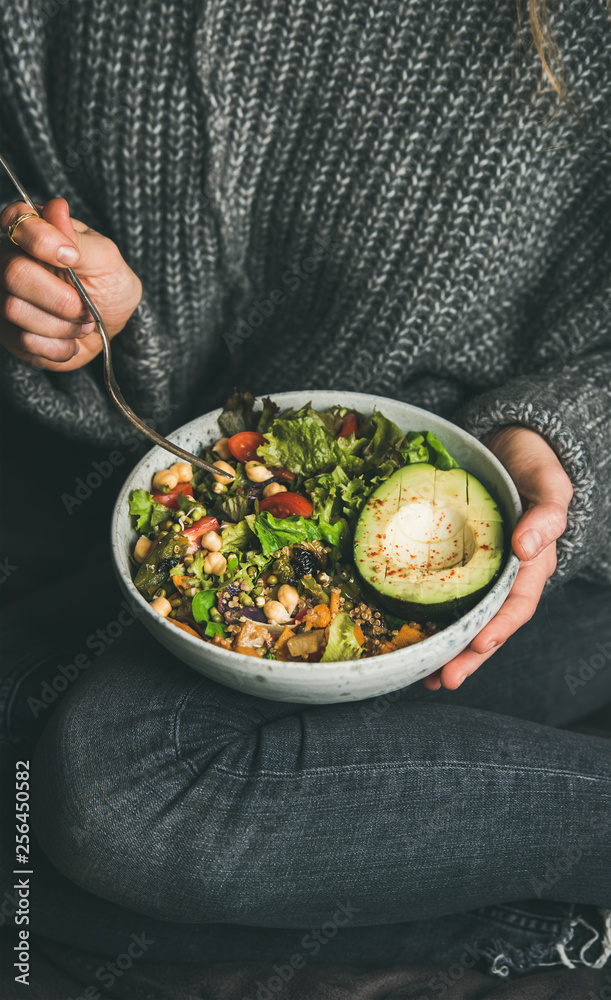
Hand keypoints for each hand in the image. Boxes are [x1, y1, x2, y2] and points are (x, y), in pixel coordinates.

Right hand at [0, 198, 140, 370]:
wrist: (109, 328)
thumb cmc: (109, 286)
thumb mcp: (107, 260)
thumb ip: (80, 240)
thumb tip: (56, 209)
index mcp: (36, 232)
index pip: (17, 219)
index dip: (42, 240)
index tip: (72, 258)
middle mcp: (11, 259)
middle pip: (13, 273)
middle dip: (61, 298)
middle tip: (86, 307)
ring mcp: (4, 295)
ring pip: (15, 309)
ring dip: (62, 325)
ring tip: (81, 324)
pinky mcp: (7, 331)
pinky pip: (22, 340)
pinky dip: (57, 346)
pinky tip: (70, 341)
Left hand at [422, 425, 572, 690]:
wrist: (511, 446)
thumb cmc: (534, 465)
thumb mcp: (549, 482)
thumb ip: (547, 512)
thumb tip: (529, 545)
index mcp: (532, 563)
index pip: (518, 603)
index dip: (500, 627)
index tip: (480, 645)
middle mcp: (506, 574)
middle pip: (489, 623)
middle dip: (468, 655)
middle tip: (443, 679)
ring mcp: (480, 571)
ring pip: (466, 618)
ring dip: (448, 648)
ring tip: (424, 676)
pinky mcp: (454, 561)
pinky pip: (442, 593)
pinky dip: (428, 616)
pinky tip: (408, 636)